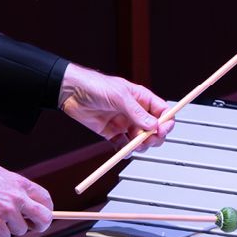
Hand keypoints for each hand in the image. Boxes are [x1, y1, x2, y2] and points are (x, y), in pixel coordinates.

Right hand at [0, 157, 52, 236]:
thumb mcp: (1, 174)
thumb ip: (16, 187)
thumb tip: (25, 198)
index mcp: (20, 183)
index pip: (46, 199)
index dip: (46, 209)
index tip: (42, 214)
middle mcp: (17, 197)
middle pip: (44, 218)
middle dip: (40, 225)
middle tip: (32, 226)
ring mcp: (7, 211)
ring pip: (21, 230)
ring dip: (11, 229)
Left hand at [57, 63, 171, 149]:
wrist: (70, 92)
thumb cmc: (95, 85)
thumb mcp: (119, 96)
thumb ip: (137, 112)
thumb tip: (154, 126)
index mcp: (141, 98)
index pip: (162, 111)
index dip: (166, 122)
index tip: (162, 131)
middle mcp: (135, 112)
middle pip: (154, 129)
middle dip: (154, 137)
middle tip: (146, 140)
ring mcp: (123, 123)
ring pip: (140, 140)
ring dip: (140, 145)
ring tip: (133, 145)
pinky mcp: (111, 132)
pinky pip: (123, 146)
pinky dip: (124, 151)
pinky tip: (122, 151)